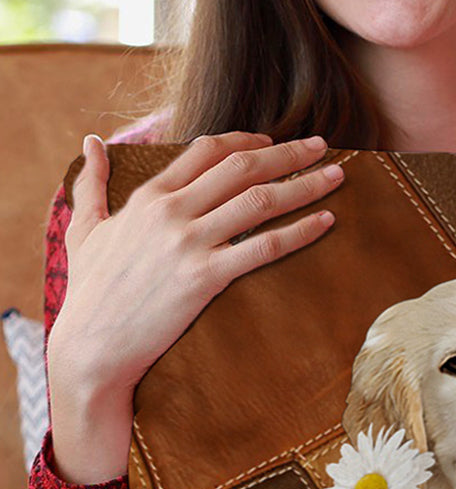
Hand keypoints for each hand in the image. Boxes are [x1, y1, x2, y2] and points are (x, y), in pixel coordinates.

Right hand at [50, 129, 344, 394]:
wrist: (92, 344)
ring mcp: (190, 243)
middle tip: (323, 146)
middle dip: (288, 153)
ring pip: (260, 200)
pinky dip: (300, 231)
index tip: (274, 142)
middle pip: (242, 167)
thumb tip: (91, 142)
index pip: (207, 150)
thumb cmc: (91, 292)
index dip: (247, 141)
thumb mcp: (83, 230)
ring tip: (337, 176)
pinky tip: (326, 222)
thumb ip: (91, 184)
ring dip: (304, 184)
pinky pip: (265, 246)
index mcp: (149, 196)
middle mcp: (172, 211)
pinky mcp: (206, 277)